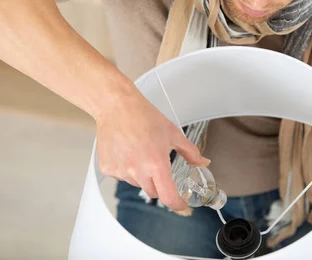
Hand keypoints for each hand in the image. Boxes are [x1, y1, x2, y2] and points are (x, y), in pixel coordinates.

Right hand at [95, 88, 209, 210]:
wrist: (117, 107)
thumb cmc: (144, 117)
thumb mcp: (173, 133)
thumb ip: (190, 152)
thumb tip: (203, 162)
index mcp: (156, 164)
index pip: (168, 197)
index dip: (178, 204)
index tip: (182, 205)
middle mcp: (137, 171)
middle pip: (153, 191)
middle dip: (159, 183)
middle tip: (157, 163)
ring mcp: (121, 171)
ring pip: (137, 183)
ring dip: (142, 175)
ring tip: (140, 151)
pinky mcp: (108, 169)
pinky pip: (122, 176)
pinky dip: (127, 168)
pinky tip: (127, 151)